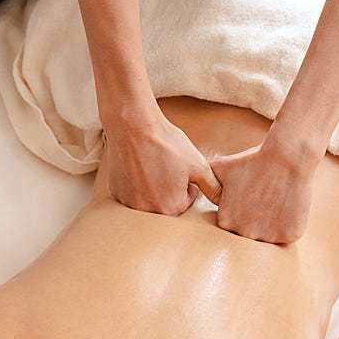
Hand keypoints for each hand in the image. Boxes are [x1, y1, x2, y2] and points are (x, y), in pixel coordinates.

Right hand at [103, 108, 221, 215]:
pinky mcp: (117, 194)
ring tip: (151, 164)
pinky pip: (132, 194)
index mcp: (171, 209)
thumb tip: (221, 201)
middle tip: (165, 165)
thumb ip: (212, 187)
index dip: (187, 183)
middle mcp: (149, 212)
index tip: (180, 167)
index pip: (186, 202)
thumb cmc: (167, 145)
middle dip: (170, 188)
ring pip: (149, 199)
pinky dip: (136, 184)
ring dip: (152, 187)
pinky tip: (137, 166)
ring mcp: (129, 204)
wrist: (133, 127)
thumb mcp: (198, 165)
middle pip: (167, 204)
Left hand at [210, 140, 319, 243]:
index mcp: (226, 221)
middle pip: (250, 231)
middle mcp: (245, 233)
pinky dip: (290, 224)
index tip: (250, 194)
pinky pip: (288, 235)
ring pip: (269, 235)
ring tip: (276, 199)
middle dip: (256, 217)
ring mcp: (268, 236)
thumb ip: (203, 182)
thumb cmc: (253, 160)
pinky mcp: (289, 235)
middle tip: (265, 196)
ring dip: (273, 223)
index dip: (243, 208)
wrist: (288, 157)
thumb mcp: (220, 167)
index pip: (232, 223)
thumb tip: (188, 186)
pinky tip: (288, 204)